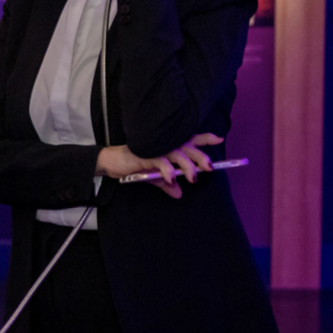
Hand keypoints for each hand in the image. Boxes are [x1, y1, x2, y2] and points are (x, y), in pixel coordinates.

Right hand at [96, 133, 222, 198]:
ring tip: (193, 178)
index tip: (219, 139)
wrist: (113, 163)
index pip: (190, 139)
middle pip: (188, 146)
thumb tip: (179, 194)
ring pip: (178, 154)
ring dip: (187, 166)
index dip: (205, 138)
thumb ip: (168, 183)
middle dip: (201, 156)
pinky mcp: (146, 154)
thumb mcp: (154, 177)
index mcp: (169, 145)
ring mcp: (156, 148)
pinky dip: (168, 171)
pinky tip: (171, 180)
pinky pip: (161, 162)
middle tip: (210, 167)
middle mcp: (165, 144)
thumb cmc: (135, 166)